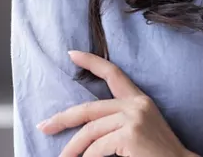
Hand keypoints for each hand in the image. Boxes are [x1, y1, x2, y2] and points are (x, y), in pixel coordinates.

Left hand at [37, 50, 198, 156]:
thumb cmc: (158, 153)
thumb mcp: (138, 130)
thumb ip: (118, 121)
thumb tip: (86, 127)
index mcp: (140, 100)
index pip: (113, 74)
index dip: (91, 62)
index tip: (71, 54)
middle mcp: (137, 104)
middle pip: (89, 108)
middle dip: (62, 119)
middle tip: (44, 126)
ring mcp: (134, 118)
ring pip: (90, 131)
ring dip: (73, 148)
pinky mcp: (130, 134)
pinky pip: (98, 147)